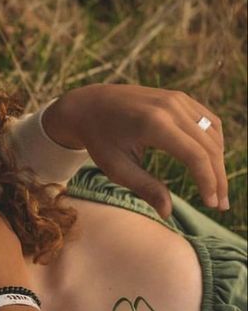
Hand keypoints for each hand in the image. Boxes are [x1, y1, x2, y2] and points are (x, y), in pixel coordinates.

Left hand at [42, 83, 228, 217]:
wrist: (88, 105)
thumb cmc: (100, 140)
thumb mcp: (116, 167)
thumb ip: (145, 188)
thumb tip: (168, 213)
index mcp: (153, 123)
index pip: (195, 155)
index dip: (208, 182)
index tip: (212, 205)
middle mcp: (170, 107)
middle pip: (209, 146)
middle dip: (218, 178)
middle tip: (220, 205)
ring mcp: (177, 98)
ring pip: (213, 133)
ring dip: (219, 162)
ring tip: (216, 188)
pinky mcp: (179, 97)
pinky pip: (208, 121)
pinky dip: (213, 143)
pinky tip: (211, 164)